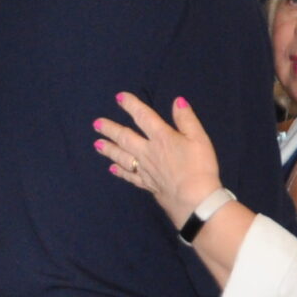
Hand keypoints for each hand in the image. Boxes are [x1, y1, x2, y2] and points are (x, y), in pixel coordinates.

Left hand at [91, 92, 219, 223]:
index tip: (119, 98)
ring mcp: (145, 169)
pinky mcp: (147, 184)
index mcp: (161, 137)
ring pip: (122, 157)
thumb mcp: (199, 138)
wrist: (194, 199)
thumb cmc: (199, 167)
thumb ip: (186, 119)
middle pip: (124, 138)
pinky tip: (112, 169)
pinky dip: (120, 172)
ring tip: (97, 144)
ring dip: (109, 149)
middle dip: (110, 129)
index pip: (143, 117)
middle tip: (96, 124)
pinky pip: (130, 176)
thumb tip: (177, 101)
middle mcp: (147, 152)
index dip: (131, 105)